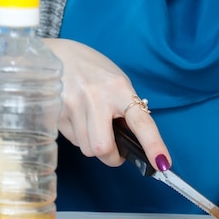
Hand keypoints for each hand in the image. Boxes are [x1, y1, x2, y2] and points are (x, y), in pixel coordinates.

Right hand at [44, 38, 170, 168]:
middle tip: (116, 150)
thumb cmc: (95, 72)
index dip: (153, 145)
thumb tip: (133, 144)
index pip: (140, 122)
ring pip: (87, 149)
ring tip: (95, 127)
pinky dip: (81, 138)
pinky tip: (80, 121)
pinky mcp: (56, 114)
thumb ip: (127, 111)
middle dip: (112, 157)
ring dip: (95, 146)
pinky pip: (74, 142)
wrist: (59, 55)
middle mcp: (95, 97)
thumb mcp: (118, 84)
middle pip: (103, 148)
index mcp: (119, 88)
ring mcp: (72, 106)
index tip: (163, 164)